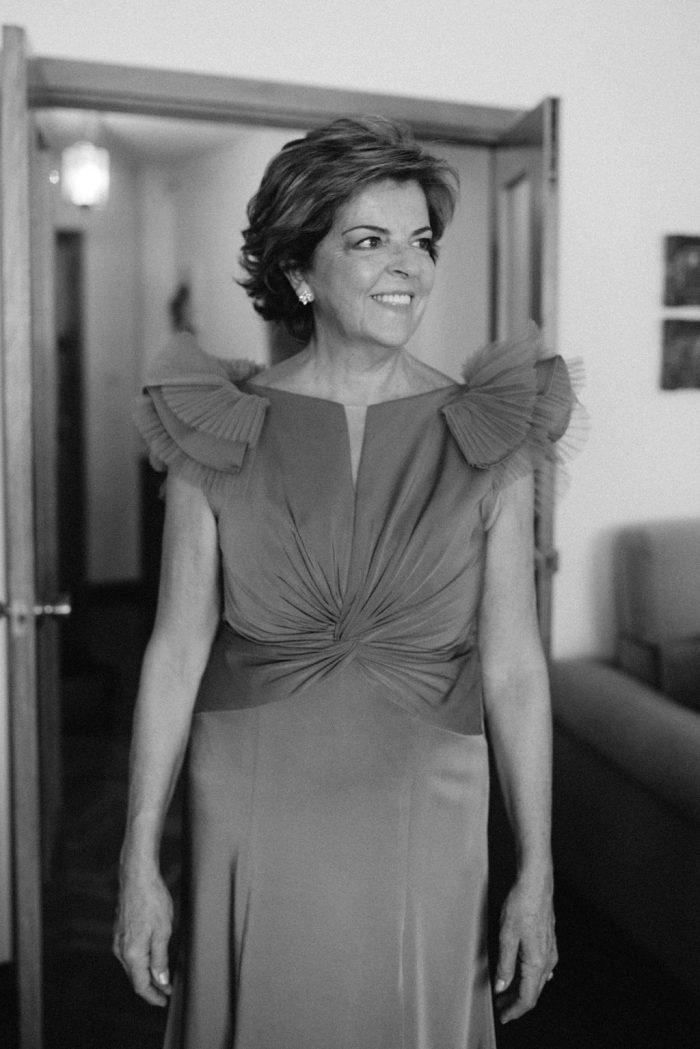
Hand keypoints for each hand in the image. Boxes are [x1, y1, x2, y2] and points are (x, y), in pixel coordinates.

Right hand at [113, 868, 173, 1006]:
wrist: (137, 877)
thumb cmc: (152, 900)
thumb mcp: (163, 931)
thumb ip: (160, 958)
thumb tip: (160, 980)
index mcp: (132, 953)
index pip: (140, 985)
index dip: (153, 996)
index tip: (164, 1001)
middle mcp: (121, 950)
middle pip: (135, 977)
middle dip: (151, 987)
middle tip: (167, 991)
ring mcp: (119, 940)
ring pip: (132, 966)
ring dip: (146, 974)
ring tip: (162, 978)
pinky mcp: (120, 931)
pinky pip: (130, 954)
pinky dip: (141, 961)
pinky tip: (151, 958)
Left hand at [493, 873, 557, 1023]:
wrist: (536, 884)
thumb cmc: (521, 905)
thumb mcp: (506, 936)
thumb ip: (504, 964)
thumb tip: (502, 986)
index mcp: (537, 962)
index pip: (527, 997)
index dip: (515, 1010)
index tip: (503, 1016)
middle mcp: (547, 960)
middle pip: (533, 991)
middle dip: (516, 1002)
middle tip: (501, 1007)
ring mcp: (550, 951)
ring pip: (537, 980)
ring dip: (521, 989)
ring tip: (505, 992)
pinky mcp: (548, 942)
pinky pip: (540, 968)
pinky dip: (528, 977)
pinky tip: (520, 974)